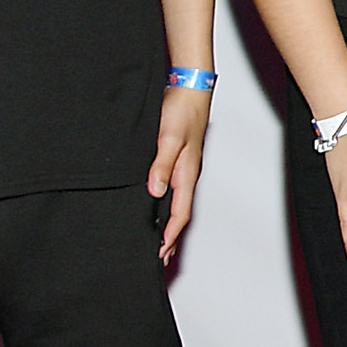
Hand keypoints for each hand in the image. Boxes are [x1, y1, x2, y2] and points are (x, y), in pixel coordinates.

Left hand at [148, 85, 209, 258]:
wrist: (190, 89)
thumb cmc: (182, 111)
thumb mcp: (168, 138)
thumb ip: (161, 165)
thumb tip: (156, 192)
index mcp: (187, 173)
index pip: (180, 212)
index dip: (170, 234)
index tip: (160, 251)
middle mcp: (186, 174)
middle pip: (180, 213)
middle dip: (171, 236)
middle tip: (159, 257)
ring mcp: (183, 168)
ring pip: (176, 203)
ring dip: (169, 223)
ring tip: (159, 241)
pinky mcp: (177, 159)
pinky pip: (172, 190)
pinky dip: (166, 205)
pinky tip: (157, 206)